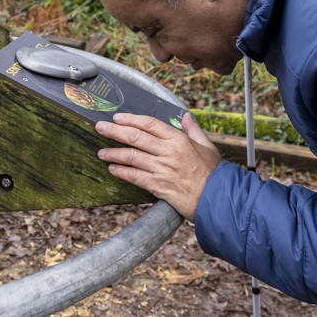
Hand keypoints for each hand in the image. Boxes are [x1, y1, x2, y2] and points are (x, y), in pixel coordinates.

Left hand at [96, 111, 221, 221]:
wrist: (216, 200)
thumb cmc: (213, 173)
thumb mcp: (207, 146)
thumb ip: (194, 130)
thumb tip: (186, 116)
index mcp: (179, 140)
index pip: (150, 124)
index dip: (131, 119)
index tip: (117, 118)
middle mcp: (168, 152)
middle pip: (135, 137)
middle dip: (114, 131)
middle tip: (100, 127)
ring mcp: (162, 169)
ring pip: (132, 157)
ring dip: (113, 153)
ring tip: (101, 152)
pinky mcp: (158, 186)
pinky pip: (134, 177)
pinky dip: (121, 172)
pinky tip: (112, 169)